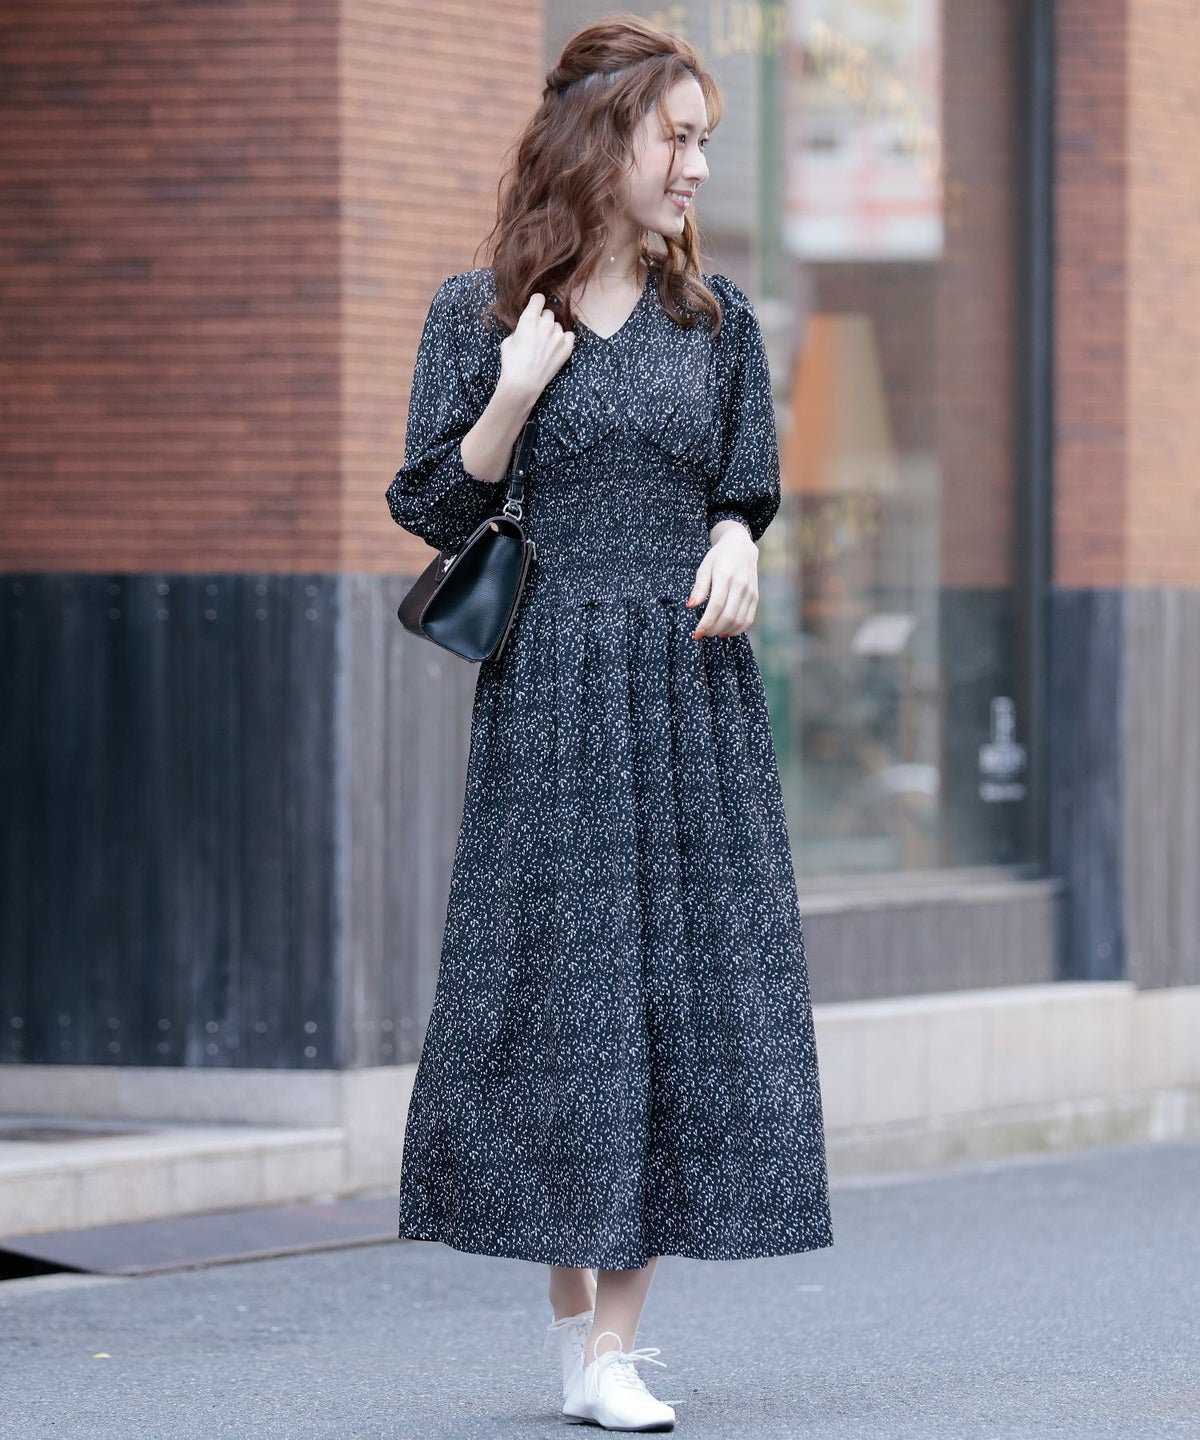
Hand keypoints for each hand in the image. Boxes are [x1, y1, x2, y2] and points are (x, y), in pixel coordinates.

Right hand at [498, 292, 575, 402]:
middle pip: (548, 313)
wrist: (523, 382)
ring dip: (552, 331)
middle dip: (543, 320)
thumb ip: (519, 329)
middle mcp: (546, 324)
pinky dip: (564, 339)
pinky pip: (569, 336)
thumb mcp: (508, 341)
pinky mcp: (567, 347)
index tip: (535, 309)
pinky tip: (556, 347)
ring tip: (545, 345)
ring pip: (557, 326)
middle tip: (538, 333)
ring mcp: (558, 335)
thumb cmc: (512, 362)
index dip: (536, 303)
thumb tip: (524, 329)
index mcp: (529, 318)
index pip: (539, 298)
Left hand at [686, 523, 758, 637]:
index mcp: (725, 576)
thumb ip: (699, 588)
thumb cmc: (718, 558)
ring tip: (712, 632)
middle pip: (728, 616)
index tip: (697, 633)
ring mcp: (750, 592)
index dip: (706, 622)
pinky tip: (725, 631)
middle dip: (713, 630)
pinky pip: (748, 620)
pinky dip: (737, 630)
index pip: (716, 606)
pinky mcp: (755, 597)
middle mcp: (740, 585)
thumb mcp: (704, 568)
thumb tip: (691, 605)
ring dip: (724, 631)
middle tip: (702, 633)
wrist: (741, 547)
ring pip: (739, 621)